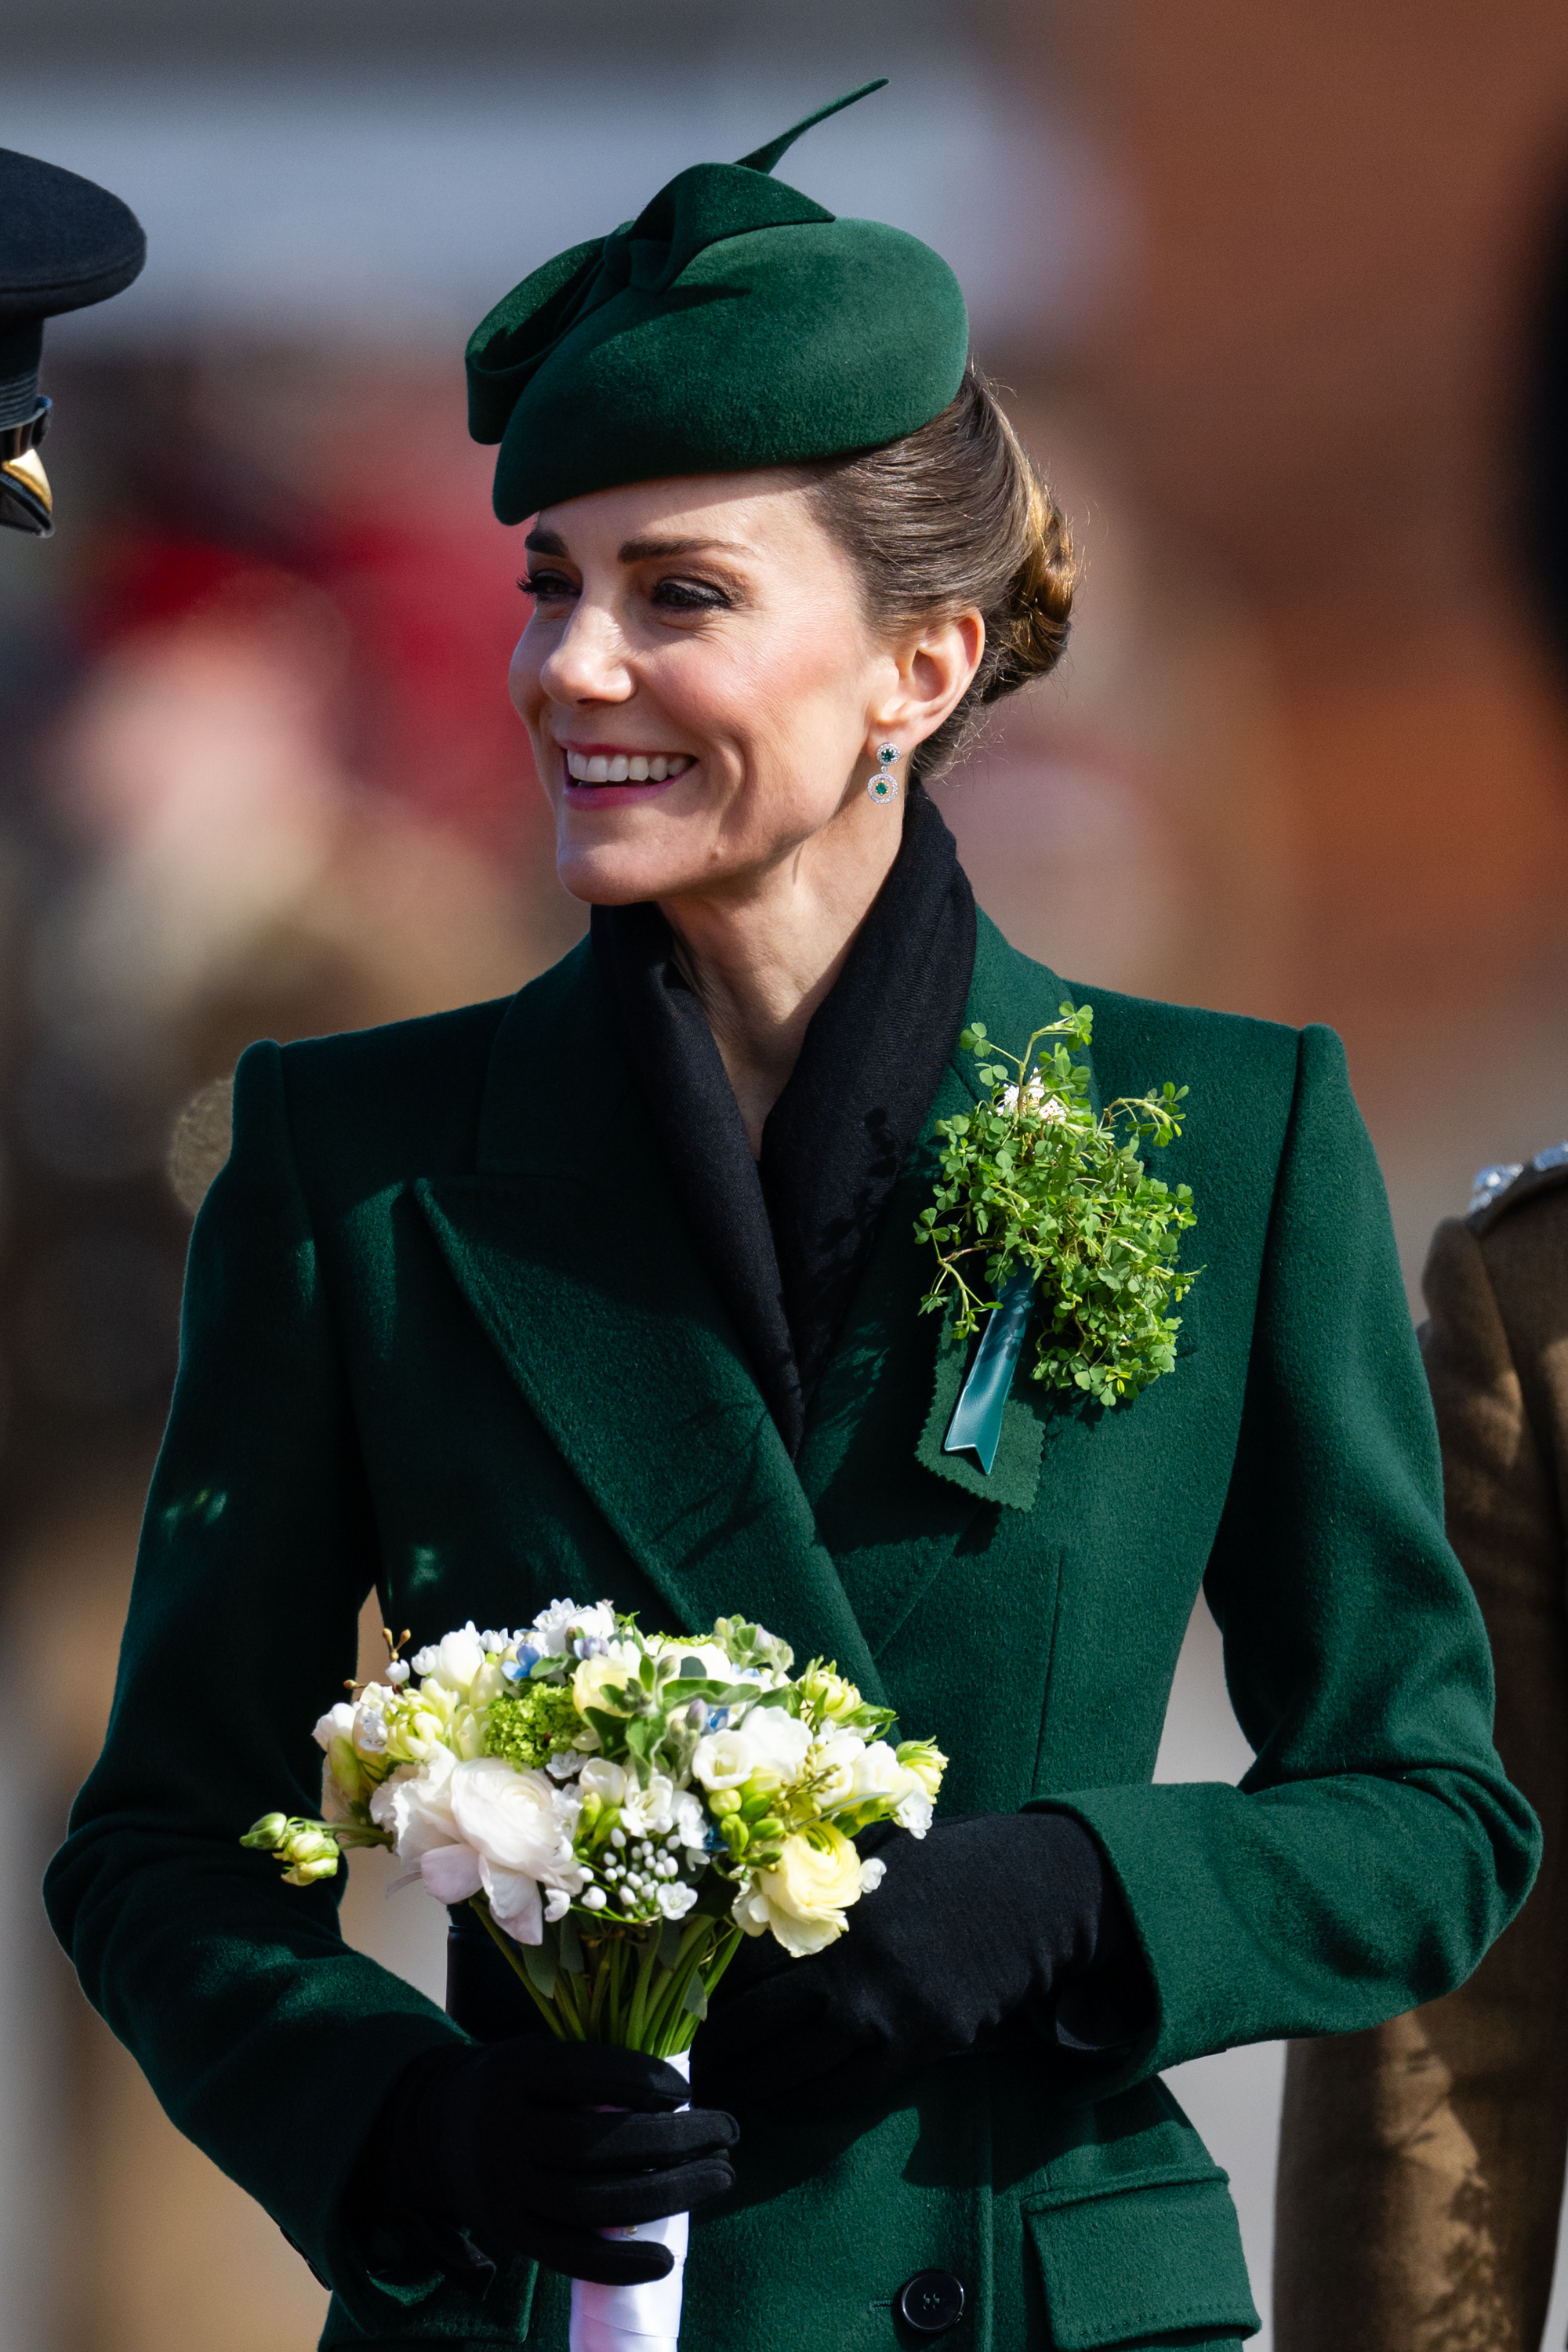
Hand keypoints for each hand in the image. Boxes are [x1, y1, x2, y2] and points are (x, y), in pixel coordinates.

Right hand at [355, 2037, 737, 2285]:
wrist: (433, 2133)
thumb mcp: (538, 2056)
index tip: (688, 2090)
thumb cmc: (514, 2087)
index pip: (588, 2073)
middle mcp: (503, 2132)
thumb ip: (590, 2069)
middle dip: (675, 2141)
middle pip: (599, 2143)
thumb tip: (678, 2093)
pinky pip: (570, 2257)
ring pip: (593, 2203)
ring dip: (668, 2195)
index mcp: (513, 2072)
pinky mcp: (510, 2235)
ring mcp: (504, 2190)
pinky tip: (667, 2258)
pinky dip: (620, 2264)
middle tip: (728, 2132)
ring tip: (720, 2176)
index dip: (643, 2080)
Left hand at [692, 1812, 1147, 2114]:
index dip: (703, 1996)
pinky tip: (783, 2105)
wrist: (1026, 1894)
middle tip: (687, 2072)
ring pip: (797, 2068)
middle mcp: (848, 1964)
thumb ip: (811, 1883)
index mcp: (825, 1911)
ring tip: (724, 2097)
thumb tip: (738, 1905)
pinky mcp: (921, 2045)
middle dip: (717, 2055)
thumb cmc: (942, 1866)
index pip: (740, 1965)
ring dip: (753, 2088)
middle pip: (757, 2025)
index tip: (678, 2014)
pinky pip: (851, 2091)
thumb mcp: (869, 1858)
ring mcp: (886, 2010)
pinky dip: (809, 2104)